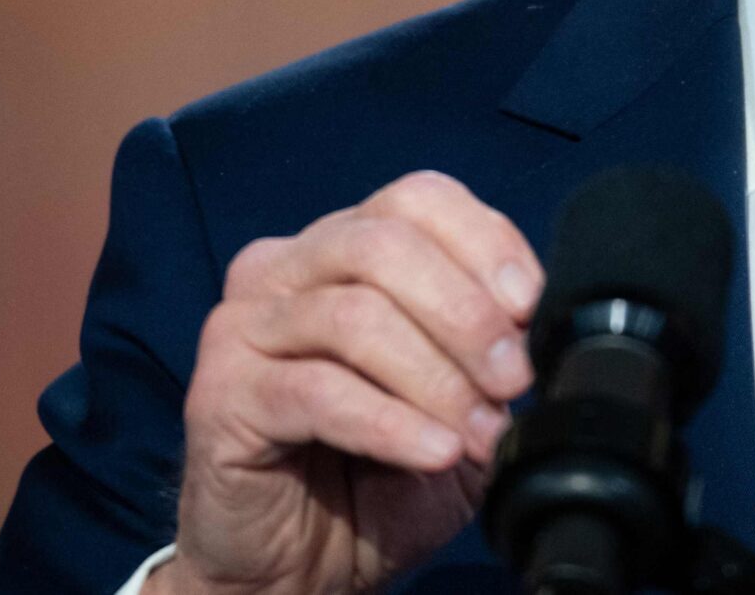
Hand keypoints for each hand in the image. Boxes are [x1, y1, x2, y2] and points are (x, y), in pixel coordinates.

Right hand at [154, 170, 542, 594]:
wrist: (300, 569)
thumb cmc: (376, 476)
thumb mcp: (456, 400)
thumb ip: (488, 347)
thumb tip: (533, 318)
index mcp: (341, 247)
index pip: (418, 197)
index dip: (485, 243)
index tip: (531, 307)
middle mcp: (283, 268)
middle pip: (385, 244)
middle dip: (465, 313)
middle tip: (512, 381)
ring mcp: (244, 326)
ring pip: (355, 317)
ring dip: (436, 378)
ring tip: (479, 433)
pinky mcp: (221, 394)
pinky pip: (317, 391)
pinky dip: (391, 423)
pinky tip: (434, 453)